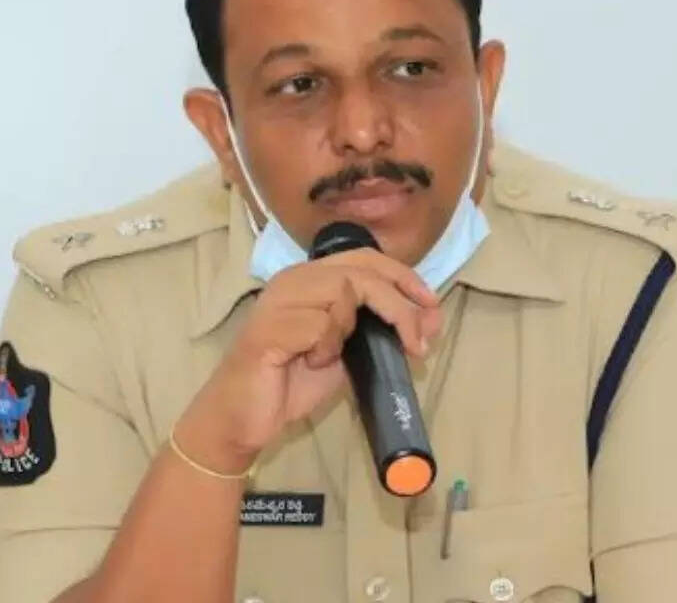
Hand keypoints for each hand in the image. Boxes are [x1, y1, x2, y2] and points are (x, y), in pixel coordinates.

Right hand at [175, 248, 441, 472]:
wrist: (243, 418)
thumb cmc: (290, 383)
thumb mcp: (348, 353)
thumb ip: (382, 332)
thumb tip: (432, 319)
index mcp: (310, 279)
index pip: (365, 258)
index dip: (403, 276)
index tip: (432, 304)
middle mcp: (292, 280)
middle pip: (361, 272)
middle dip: (399, 305)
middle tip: (418, 342)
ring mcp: (278, 301)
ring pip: (341, 293)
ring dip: (351, 330)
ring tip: (330, 357)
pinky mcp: (269, 327)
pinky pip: (319, 326)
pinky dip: (326, 348)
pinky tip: (309, 363)